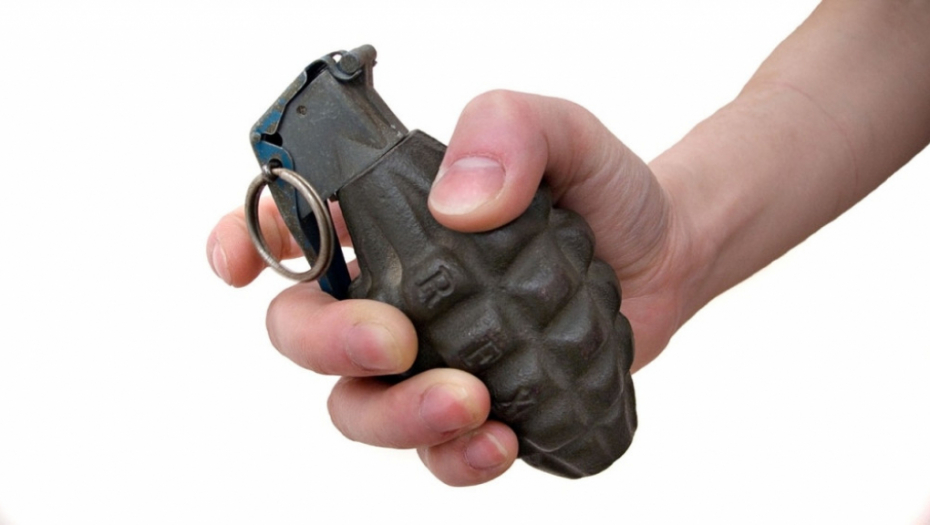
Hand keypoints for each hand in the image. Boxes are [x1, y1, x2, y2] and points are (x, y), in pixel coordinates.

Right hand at [206, 90, 694, 485]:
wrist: (663, 257)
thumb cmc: (600, 191)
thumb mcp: (565, 134)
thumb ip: (510, 131)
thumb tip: (457, 204)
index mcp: (387, 216)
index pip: (288, 222)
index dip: (245, 239)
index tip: (238, 264)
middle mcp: (390, 289)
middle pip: (301, 330)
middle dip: (330, 343)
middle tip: (397, 339)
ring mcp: (424, 356)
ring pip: (356, 407)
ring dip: (396, 415)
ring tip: (470, 401)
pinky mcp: (468, 408)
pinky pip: (432, 454)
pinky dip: (453, 458)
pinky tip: (499, 438)